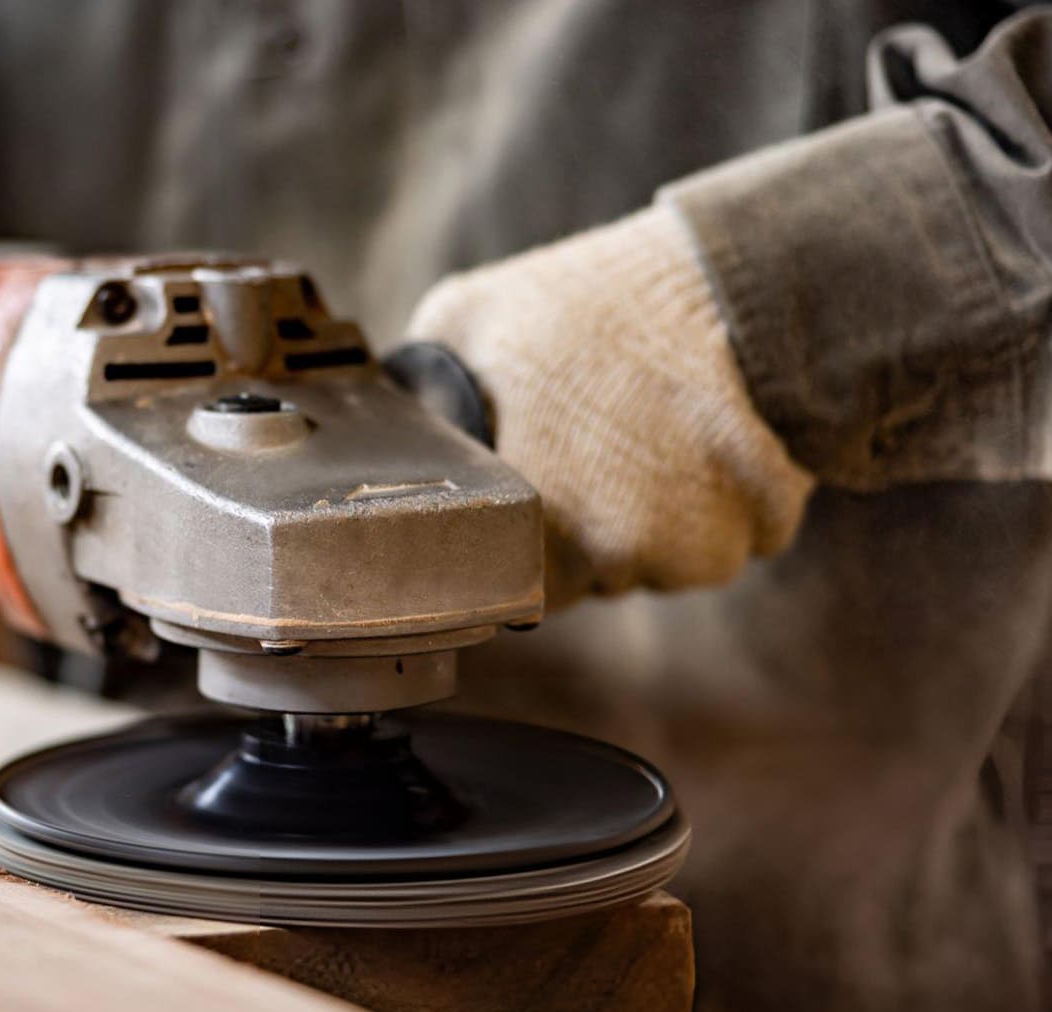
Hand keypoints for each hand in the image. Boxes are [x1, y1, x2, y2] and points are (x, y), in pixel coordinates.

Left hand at [406, 205, 813, 607]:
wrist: (737, 282)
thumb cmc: (600, 301)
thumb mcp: (470, 320)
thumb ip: (428, 392)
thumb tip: (402, 420)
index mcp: (528, 513)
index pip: (508, 581)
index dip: (515, 543)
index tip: (529, 498)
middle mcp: (606, 551)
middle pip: (587, 576)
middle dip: (585, 528)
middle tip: (594, 446)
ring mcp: (686, 551)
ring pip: (656, 563)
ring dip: (653, 520)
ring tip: (652, 435)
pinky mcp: (757, 535)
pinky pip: (721, 542)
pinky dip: (717, 506)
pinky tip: (704, 444)